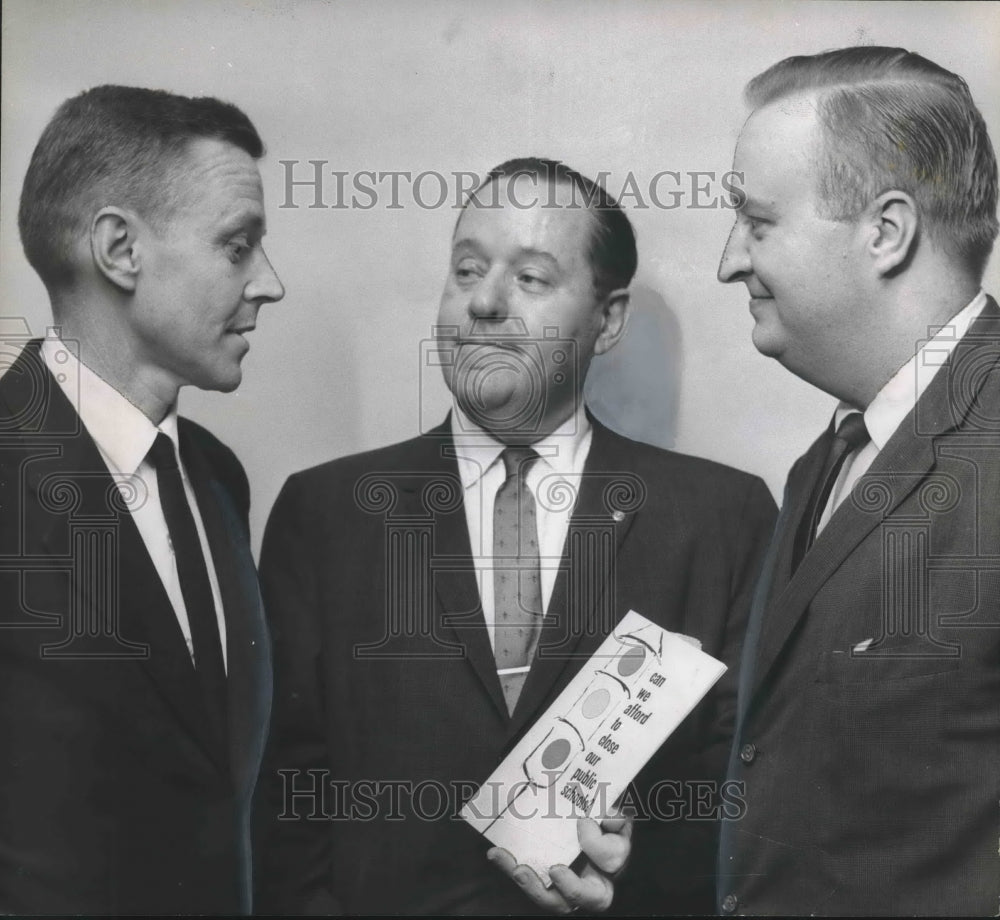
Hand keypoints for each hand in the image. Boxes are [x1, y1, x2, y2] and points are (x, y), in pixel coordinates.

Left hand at [487, 813, 631, 913]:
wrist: (575, 812)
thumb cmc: (598, 816)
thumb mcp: (610, 811)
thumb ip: (613, 812)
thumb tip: (608, 816)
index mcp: (613, 859)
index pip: (613, 860)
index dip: (598, 844)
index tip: (582, 822)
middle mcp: (593, 880)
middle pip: (589, 898)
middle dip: (572, 888)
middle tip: (555, 869)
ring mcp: (565, 885)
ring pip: (553, 899)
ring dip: (534, 886)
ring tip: (518, 869)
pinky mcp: (541, 880)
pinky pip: (528, 881)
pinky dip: (510, 867)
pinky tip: (495, 853)